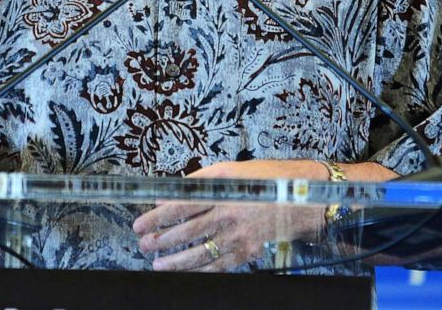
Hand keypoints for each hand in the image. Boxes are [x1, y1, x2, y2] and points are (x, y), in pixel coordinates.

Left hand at [133, 160, 329, 271]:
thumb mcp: (230, 169)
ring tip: (157, 263)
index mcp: (222, 191)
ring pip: (200, 252)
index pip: (180, 206)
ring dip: (175, 260)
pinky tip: (185, 272)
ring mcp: (238, 236)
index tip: (140, 223)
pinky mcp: (248, 251)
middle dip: (160, 240)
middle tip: (143, 244)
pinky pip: (219, 265)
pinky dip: (200, 271)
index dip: (157, 217)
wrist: (301, 198)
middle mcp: (228, 214)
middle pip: (186, 231)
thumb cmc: (264, 179)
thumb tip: (172, 191)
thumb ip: (200, 180)